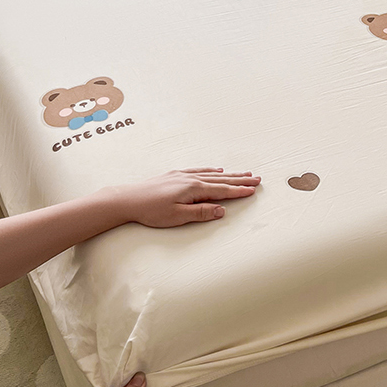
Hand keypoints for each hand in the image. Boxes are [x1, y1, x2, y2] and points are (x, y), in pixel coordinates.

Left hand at [103, 168, 259, 227]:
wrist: (129, 199)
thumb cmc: (152, 210)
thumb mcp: (178, 216)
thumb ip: (201, 212)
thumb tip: (221, 210)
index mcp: (194, 189)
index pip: (222, 190)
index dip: (239, 191)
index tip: (253, 190)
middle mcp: (191, 179)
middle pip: (221, 180)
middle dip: (240, 180)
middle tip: (256, 178)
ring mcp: (183, 175)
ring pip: (212, 174)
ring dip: (229, 174)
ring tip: (243, 173)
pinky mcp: (175, 175)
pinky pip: (199, 170)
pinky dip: (211, 170)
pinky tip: (217, 170)